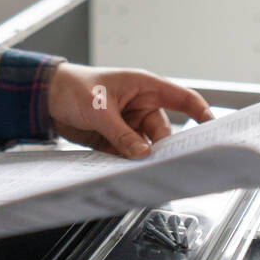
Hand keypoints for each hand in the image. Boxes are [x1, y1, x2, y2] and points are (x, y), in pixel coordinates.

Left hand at [46, 62, 213, 158]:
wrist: (46, 97)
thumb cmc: (74, 87)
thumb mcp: (99, 109)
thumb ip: (121, 133)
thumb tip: (143, 154)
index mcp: (145, 88)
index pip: (182, 99)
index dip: (200, 112)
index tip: (212, 129)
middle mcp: (141, 107)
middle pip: (163, 133)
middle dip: (163, 149)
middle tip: (163, 165)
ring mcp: (130, 125)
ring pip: (146, 147)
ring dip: (143, 159)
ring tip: (141, 171)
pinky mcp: (117, 140)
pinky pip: (129, 155)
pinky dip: (127, 164)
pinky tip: (124, 172)